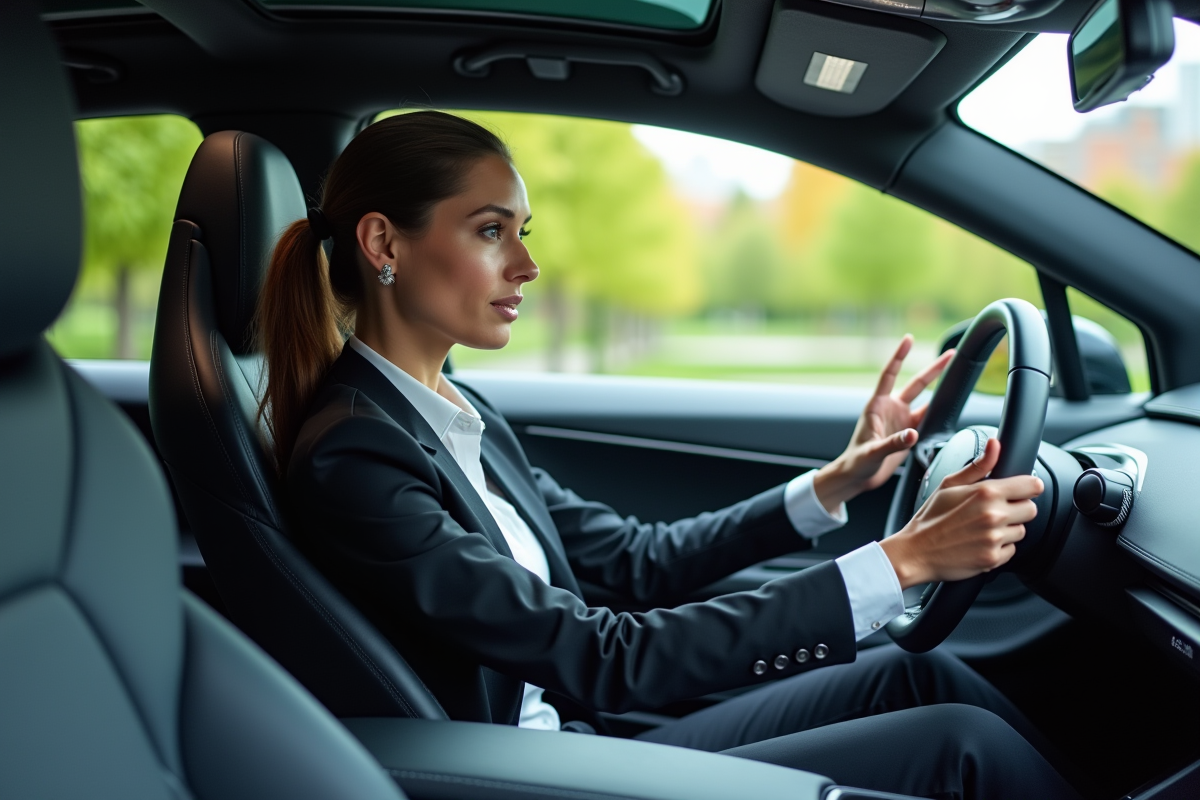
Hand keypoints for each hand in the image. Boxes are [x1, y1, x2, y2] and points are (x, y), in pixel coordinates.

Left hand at [813, 335, 953, 512]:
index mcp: (876, 406)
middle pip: (916, 384)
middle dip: (934, 369)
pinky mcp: (908, 434)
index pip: (890, 374)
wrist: (857, 477)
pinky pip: (928, 419)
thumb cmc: (856, 462)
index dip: (899, 356)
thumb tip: (913, 434)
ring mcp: (901, 421)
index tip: (908, 339)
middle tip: (952, 354)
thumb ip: (892, 443)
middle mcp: (890, 409)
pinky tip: (952, 409)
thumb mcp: (872, 453)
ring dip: (941, 390)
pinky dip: (940, 414)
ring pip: (926, 401)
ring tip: (958, 376)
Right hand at [879, 439, 1043, 588]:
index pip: (1033, 486)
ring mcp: (994, 539)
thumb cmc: (930, 517)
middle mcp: (994, 515)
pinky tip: (980, 542)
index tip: (1019, 490)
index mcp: (986, 493)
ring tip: (982, 528)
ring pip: (1021, 531)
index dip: (1027, 487)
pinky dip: (999, 547)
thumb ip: (978, 465)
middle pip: (1031, 509)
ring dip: (1007, 529)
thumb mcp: (949, 485)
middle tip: (995, 511)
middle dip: (1016, 509)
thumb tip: (995, 445)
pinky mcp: (993, 559)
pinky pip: (1011, 550)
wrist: (916, 552)